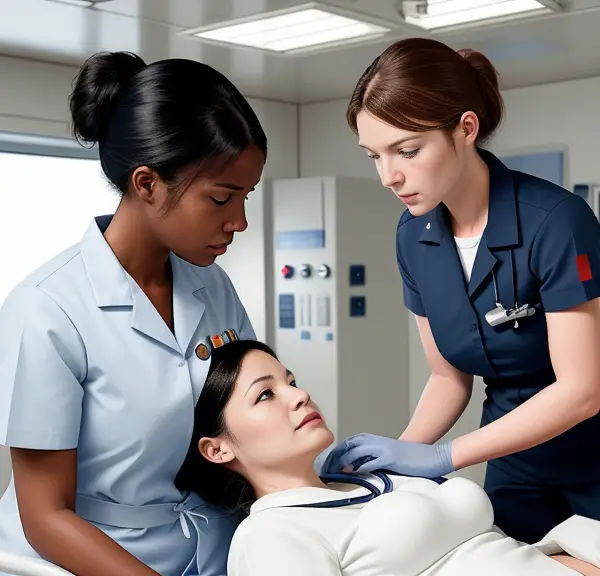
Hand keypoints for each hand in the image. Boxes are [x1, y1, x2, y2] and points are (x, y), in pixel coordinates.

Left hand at [320, 433, 454, 477]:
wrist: (428, 455)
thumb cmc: (404, 459)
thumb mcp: (382, 456)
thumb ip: (366, 460)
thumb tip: (348, 472)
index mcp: (369, 440)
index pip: (344, 446)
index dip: (331, 456)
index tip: (321, 468)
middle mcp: (373, 442)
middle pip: (345, 448)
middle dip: (331, 459)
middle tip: (320, 472)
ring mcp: (381, 448)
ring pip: (354, 453)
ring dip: (340, 463)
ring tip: (329, 475)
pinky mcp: (390, 457)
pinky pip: (369, 463)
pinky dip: (358, 470)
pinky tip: (349, 476)